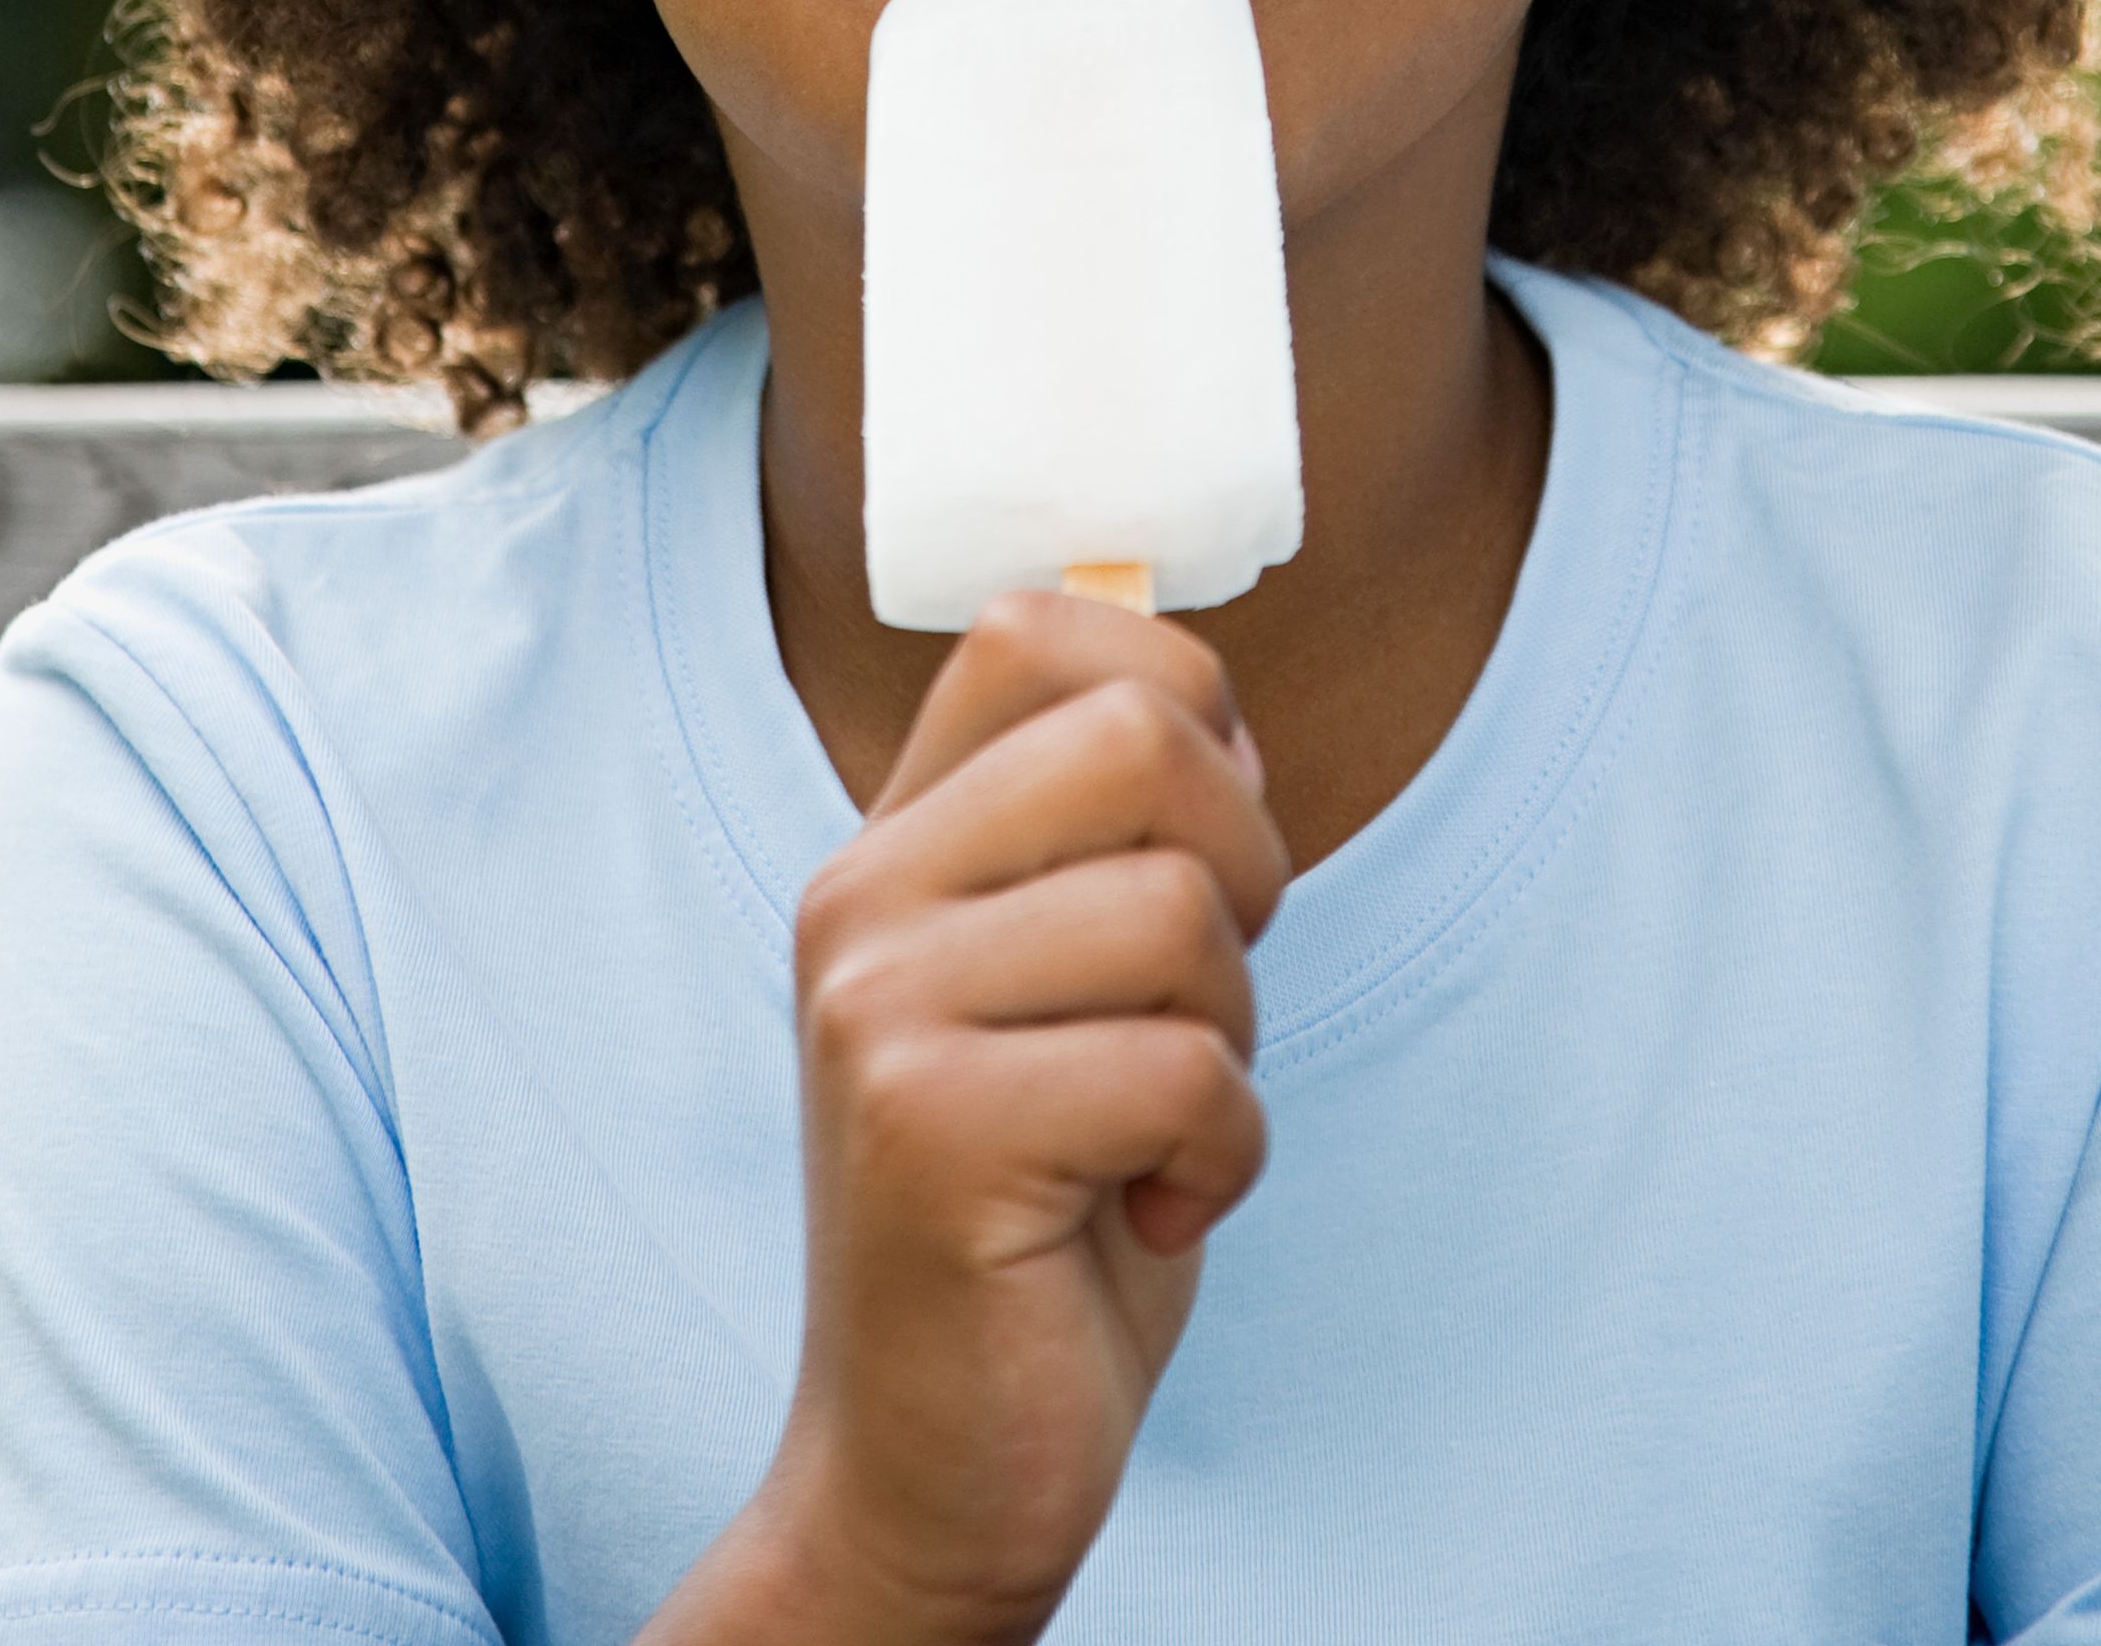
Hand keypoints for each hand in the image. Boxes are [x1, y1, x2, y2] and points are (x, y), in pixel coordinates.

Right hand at [673, 594, 1286, 1644]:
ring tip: (1157, 1129)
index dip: (1179, 698)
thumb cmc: (1039, 1216)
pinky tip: (1151, 1216)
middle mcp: (858, 899)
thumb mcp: (1065, 988)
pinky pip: (1184, 1071)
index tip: (1195, 846)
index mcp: (889, 844)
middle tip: (1199, 999)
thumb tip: (1214, 694)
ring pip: (1180, 908)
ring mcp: (876, 1010)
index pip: (1037, 627)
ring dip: (1232, 1037)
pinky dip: (1223, 1157)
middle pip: (1141, 734)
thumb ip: (1101, 840)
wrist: (928, 1472)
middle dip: (1242, 864)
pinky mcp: (928, 1132)